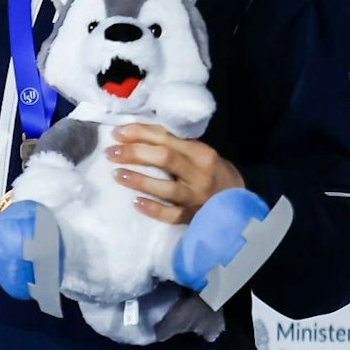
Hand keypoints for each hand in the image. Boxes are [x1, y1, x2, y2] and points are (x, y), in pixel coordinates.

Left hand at [106, 124, 243, 224]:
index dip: (140, 134)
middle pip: (164, 159)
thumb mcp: (200, 153)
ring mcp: (196, 197)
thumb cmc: (212, 172)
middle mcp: (200, 174)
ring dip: (138, 180)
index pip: (166, 138)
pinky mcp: (193, 216)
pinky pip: (172, 215)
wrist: (239, 202)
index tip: (116, 133)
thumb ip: (176, 145)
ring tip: (116, 174)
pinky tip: (136, 203)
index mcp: (201, 152)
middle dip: (134, 153)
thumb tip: (137, 134)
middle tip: (110, 152)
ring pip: (166, 188)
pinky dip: (154, 209)